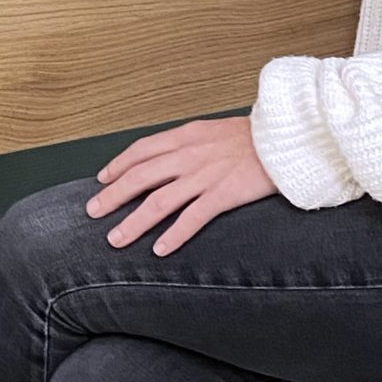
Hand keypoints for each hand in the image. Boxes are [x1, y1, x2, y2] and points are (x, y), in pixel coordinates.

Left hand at [86, 117, 276, 255]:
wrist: (289, 138)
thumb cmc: (255, 137)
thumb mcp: (215, 131)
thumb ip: (191, 144)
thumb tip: (169, 157)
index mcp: (186, 136)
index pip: (141, 150)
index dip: (117, 165)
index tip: (102, 178)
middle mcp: (190, 155)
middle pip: (140, 177)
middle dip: (112, 196)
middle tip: (92, 212)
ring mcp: (205, 175)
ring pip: (158, 201)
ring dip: (133, 222)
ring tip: (115, 239)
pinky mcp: (224, 194)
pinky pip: (192, 218)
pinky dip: (174, 235)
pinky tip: (160, 250)